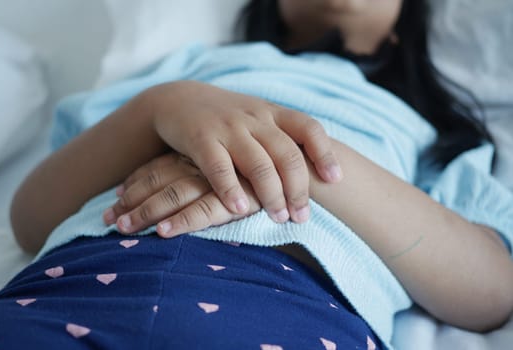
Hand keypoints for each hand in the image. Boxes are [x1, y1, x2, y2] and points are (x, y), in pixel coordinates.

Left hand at [103, 153, 260, 236]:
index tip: (116, 197)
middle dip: (131, 200)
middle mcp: (206, 162)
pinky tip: (163, 233)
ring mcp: (221, 179)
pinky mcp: (238, 196)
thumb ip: (209, 170)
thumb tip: (186, 182)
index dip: (135, 182)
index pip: (159, 166)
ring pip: (174, 194)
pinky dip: (182, 221)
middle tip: (107, 220)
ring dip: (146, 212)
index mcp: (202, 152)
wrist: (305, 165)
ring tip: (123, 229)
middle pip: (159, 180)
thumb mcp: (233, 161)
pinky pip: (204, 210)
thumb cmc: (269, 167)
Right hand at [146, 81, 341, 222]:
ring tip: (279, 217)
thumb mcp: (258, 119)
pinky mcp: (201, 138)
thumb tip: (317, 173)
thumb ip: (281, 139)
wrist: (179, 99)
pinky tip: (239, 209)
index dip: (324, 153)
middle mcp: (254, 118)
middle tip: (302, 217)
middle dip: (298, 188)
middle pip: (286, 154)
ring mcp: (228, 127)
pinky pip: (219, 167)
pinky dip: (231, 189)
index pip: (308, 128)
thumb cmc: (227, 119)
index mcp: (272, 113)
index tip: (335, 180)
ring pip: (258, 163)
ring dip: (271, 194)